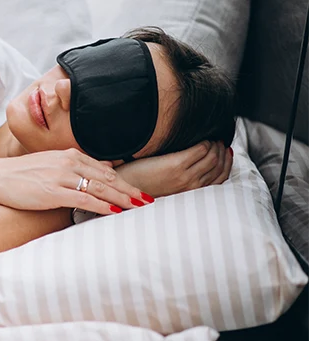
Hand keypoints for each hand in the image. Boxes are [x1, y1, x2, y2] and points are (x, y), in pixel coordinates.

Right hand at [0, 149, 152, 215]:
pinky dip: (101, 205)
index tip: (140, 192)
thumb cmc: (22, 174)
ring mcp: (61, 177)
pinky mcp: (53, 192)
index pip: (105, 170)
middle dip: (129, 190)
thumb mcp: (53, 163)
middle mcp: (69, 163)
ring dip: (121, 198)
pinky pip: (83, 199)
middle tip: (148, 200)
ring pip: (99, 188)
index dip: (125, 182)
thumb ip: (79, 165)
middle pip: (107, 178)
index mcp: (70, 156)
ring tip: (138, 207)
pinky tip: (114, 211)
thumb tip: (106, 167)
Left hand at [116, 141, 232, 198]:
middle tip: (219, 141)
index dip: (227, 162)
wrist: (124, 188)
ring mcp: (184, 176)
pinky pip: (200, 149)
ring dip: (215, 144)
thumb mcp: (168, 187)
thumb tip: (196, 164)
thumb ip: (184, 178)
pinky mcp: (175, 165)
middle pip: (219, 165)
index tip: (226, 151)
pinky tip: (200, 137)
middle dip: (222, 151)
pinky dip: (204, 141)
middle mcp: (191, 186)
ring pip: (213, 156)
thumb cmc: (142, 186)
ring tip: (211, 138)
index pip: (220, 177)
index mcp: (190, 192)